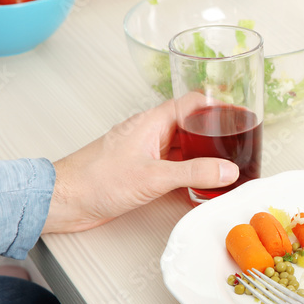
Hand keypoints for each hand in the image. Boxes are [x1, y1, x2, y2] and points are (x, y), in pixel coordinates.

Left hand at [43, 99, 238, 233]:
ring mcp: (145, 152)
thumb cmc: (95, 180)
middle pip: (191, 125)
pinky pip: (173, 166)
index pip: (192, 102)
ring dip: (203, 155)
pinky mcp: (140, 171)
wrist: (64, 200)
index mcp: (153, 122)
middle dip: (215, 133)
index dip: (217, 104)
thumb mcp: (153, 177)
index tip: (239, 110)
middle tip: (239, 143)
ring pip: (183, 147)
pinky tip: (200, 185)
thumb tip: (227, 170)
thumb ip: (194, 172)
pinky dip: (189, 172)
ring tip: (226, 164)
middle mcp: (150, 133)